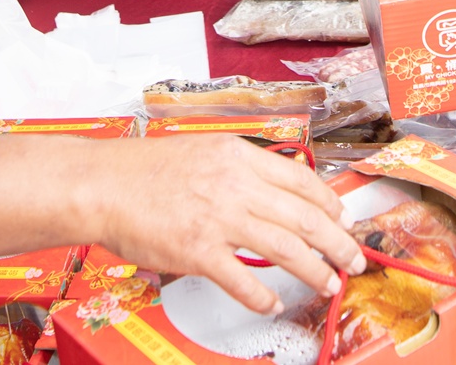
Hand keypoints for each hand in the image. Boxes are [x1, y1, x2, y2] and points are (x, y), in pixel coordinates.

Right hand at [95, 135, 363, 313]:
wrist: (102, 185)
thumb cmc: (144, 171)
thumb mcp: (203, 151)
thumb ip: (240, 168)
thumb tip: (275, 191)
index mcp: (238, 156)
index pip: (302, 180)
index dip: (331, 205)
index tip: (343, 220)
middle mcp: (235, 185)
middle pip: (306, 216)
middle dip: (338, 243)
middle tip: (353, 260)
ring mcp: (218, 219)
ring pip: (286, 248)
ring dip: (314, 271)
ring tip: (328, 284)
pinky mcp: (198, 252)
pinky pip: (244, 281)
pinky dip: (263, 296)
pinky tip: (271, 304)